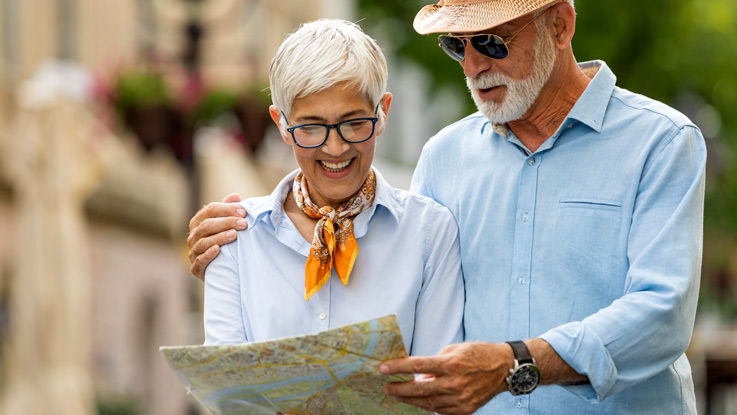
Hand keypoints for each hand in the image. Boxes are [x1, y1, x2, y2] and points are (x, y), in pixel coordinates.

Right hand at [187, 193, 246, 279]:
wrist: (219, 269)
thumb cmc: (222, 242)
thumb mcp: (225, 225)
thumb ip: (228, 210)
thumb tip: (236, 197)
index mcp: (198, 222)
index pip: (210, 210)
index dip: (226, 209)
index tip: (243, 212)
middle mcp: (193, 236)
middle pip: (207, 225)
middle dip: (226, 223)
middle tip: (244, 224)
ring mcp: (193, 252)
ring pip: (203, 242)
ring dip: (220, 237)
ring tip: (234, 235)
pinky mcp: (195, 268)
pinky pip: (200, 260)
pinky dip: (208, 254)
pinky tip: (218, 250)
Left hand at [380, 342, 513, 414]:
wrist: (504, 369)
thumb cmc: (478, 354)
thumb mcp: (454, 350)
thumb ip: (434, 363)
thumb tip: (417, 375)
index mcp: (451, 364)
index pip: (417, 366)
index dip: (397, 367)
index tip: (382, 368)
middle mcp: (455, 383)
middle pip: (418, 389)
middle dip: (398, 389)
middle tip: (384, 388)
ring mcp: (460, 399)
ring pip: (427, 403)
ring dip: (409, 399)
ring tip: (397, 395)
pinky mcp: (465, 409)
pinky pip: (439, 410)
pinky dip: (426, 406)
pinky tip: (416, 402)